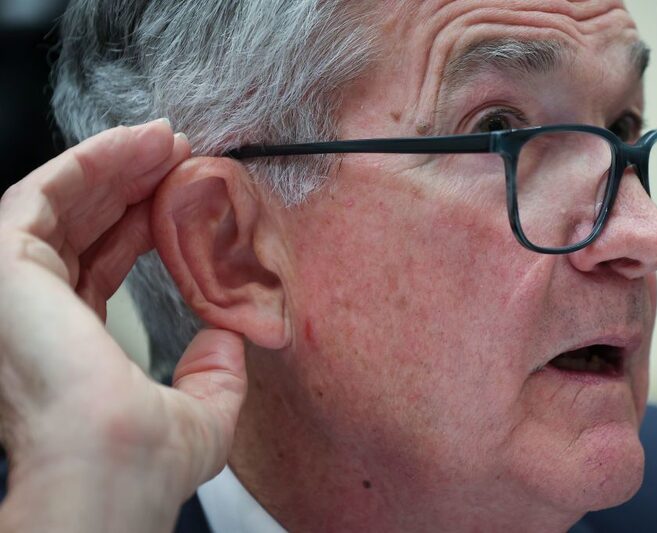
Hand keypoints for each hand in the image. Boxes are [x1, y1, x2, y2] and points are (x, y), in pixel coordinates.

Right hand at [0, 120, 246, 532]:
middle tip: (178, 156)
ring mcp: (13, 291)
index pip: (97, 268)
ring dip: (115, 164)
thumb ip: (214, 376)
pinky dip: (89, 162)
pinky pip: (41, 194)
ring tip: (168, 140)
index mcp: (68, 350)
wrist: (112, 464)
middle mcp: (33, 318)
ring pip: (59, 204)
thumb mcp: (201, 416)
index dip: (138, 229)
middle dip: (130, 186)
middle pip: (79, 228)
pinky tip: (138, 145)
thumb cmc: (146, 460)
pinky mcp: (5, 266)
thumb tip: (229, 339)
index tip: (182, 200)